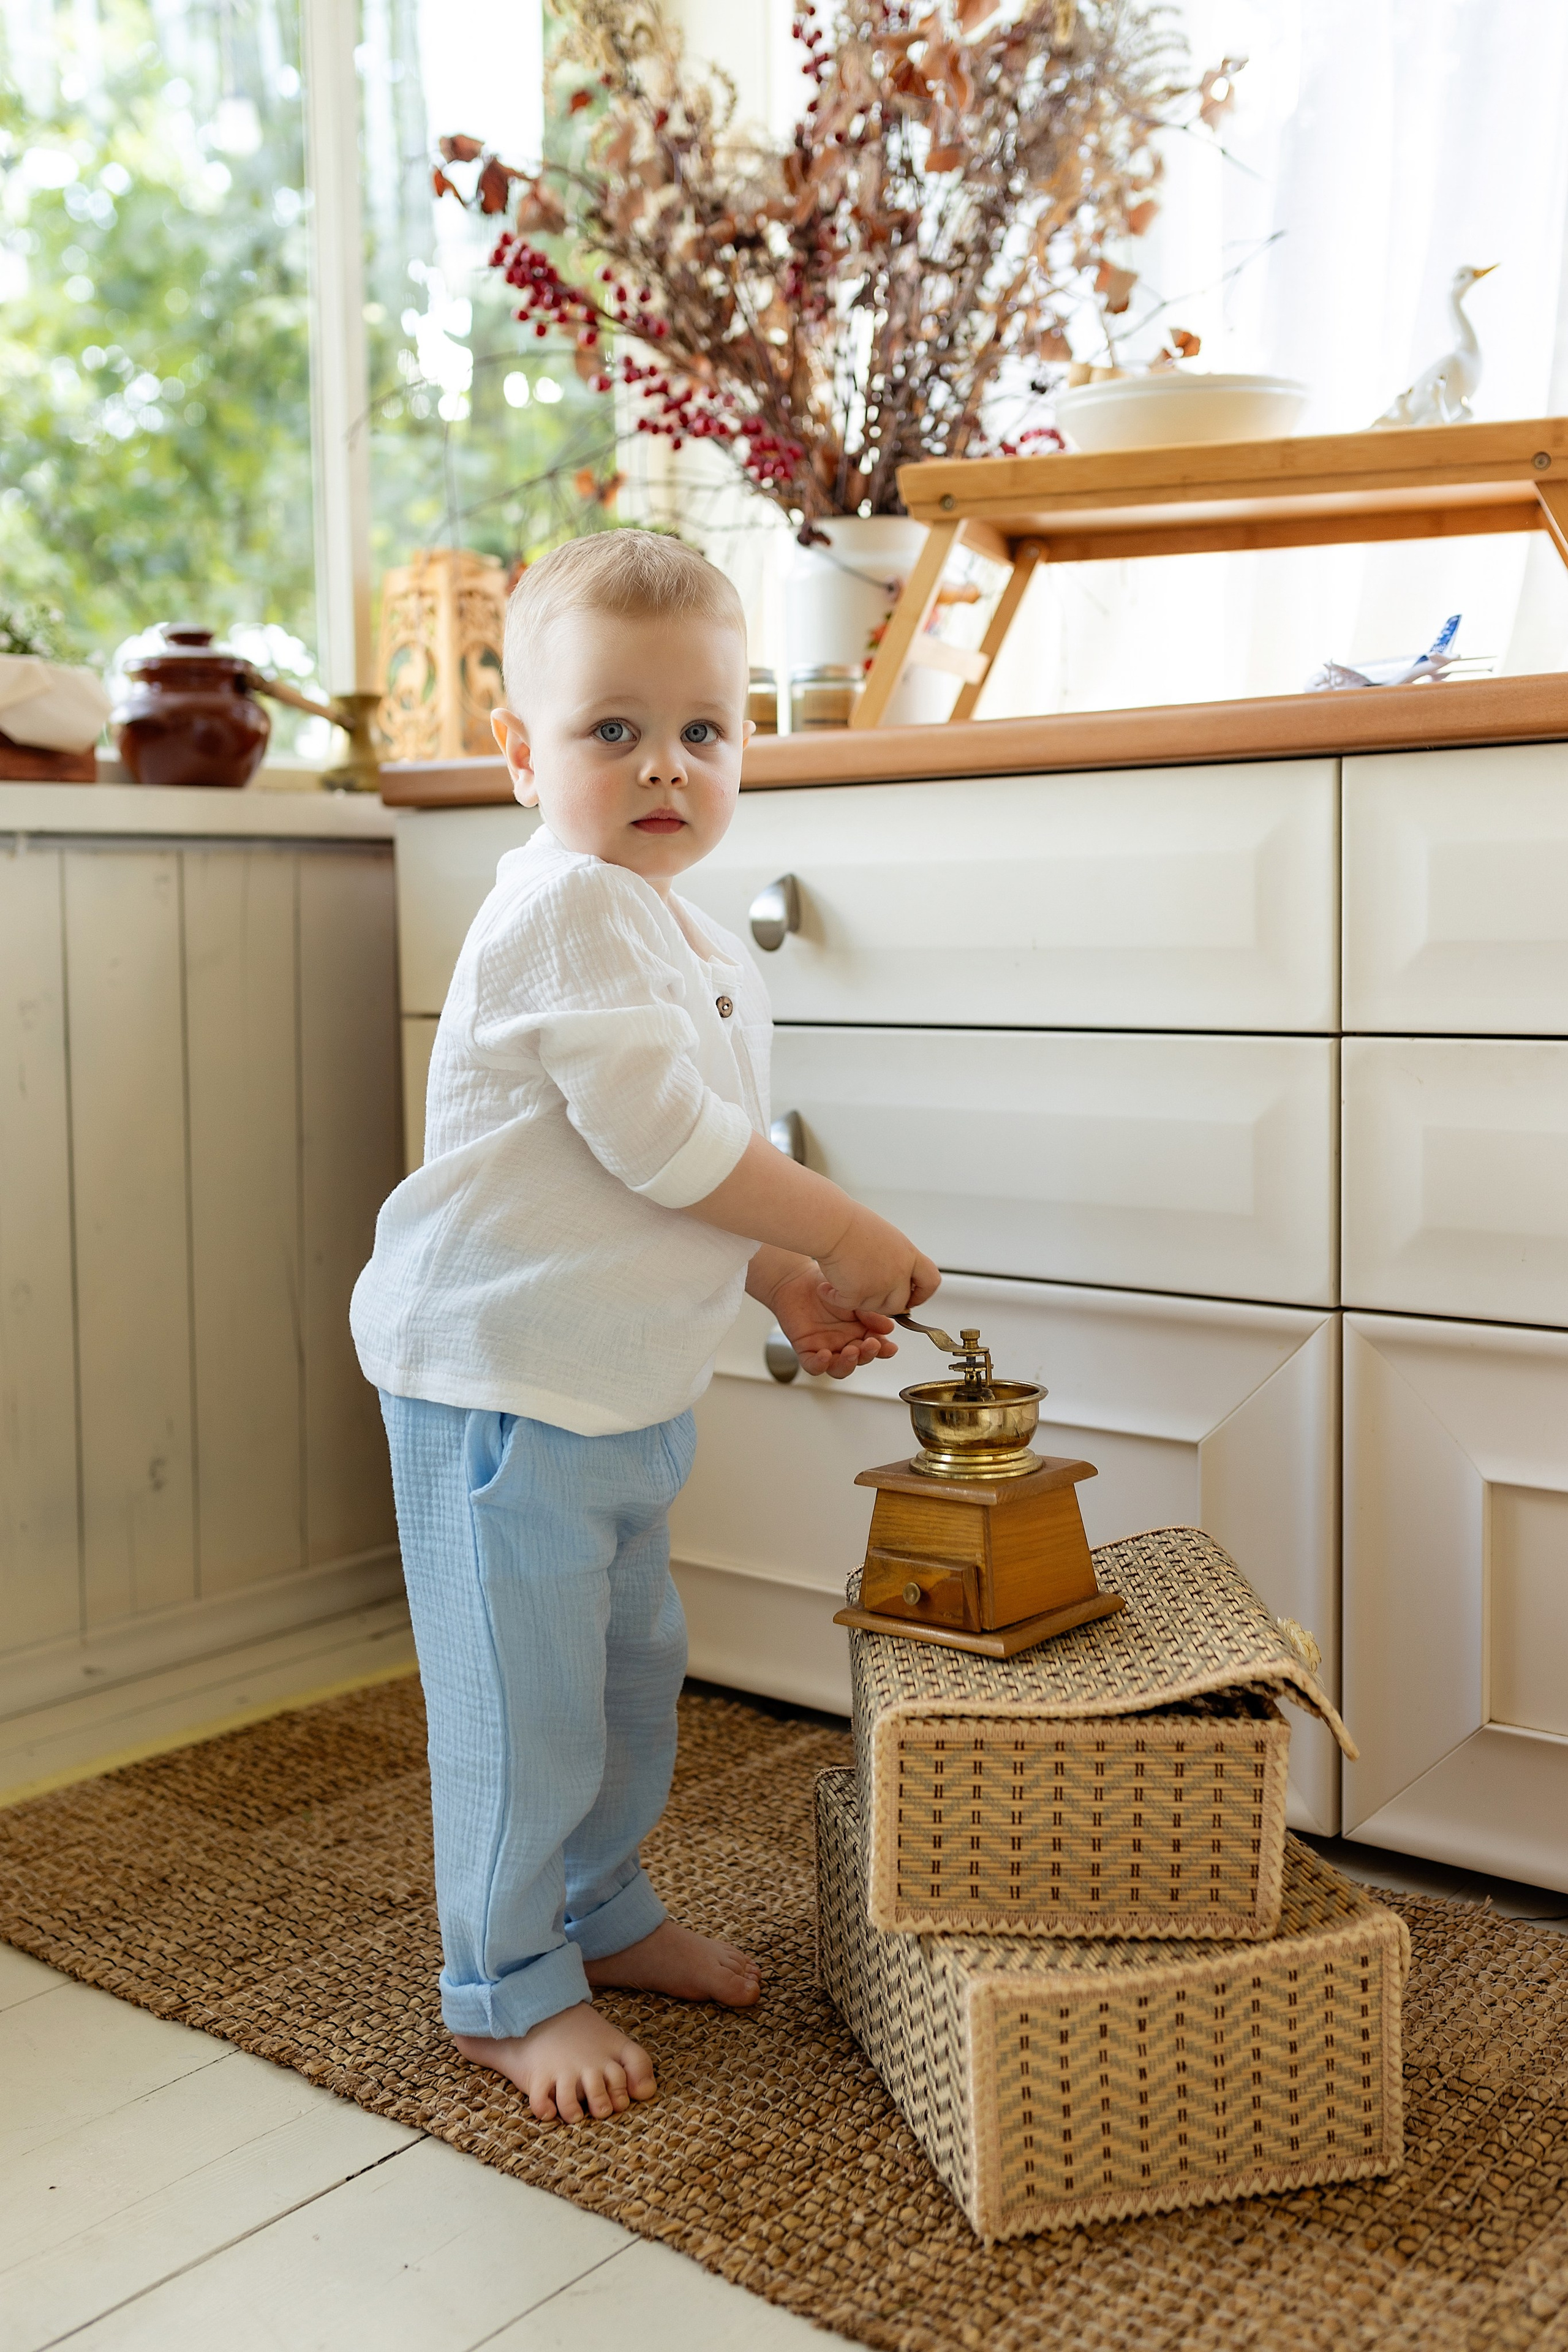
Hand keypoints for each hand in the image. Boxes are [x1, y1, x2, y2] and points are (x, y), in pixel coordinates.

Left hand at [768, 1263, 897, 1379]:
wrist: (796, 1279)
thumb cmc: (824, 1286)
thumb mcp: (852, 1297)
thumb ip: (869, 1313)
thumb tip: (889, 1327)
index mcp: (859, 1331)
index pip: (876, 1347)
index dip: (884, 1350)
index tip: (890, 1347)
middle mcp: (844, 1342)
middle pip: (860, 1359)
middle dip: (868, 1354)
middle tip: (870, 1344)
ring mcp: (826, 1348)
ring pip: (839, 1368)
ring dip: (848, 1363)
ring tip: (851, 1351)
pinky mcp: (806, 1350)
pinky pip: (813, 1365)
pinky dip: (820, 1364)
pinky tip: (825, 1355)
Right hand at [817, 1204, 939, 1321]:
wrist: (833, 1224)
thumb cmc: (853, 1224)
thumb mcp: (887, 1238)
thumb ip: (896, 1259)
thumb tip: (894, 1276)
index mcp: (908, 1256)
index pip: (930, 1282)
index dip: (922, 1294)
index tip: (912, 1298)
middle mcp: (898, 1273)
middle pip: (899, 1303)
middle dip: (884, 1303)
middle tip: (867, 1294)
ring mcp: (880, 1286)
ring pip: (873, 1307)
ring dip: (859, 1300)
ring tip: (844, 1283)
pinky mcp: (858, 1294)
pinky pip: (848, 1305)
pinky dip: (835, 1298)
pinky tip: (827, 1288)